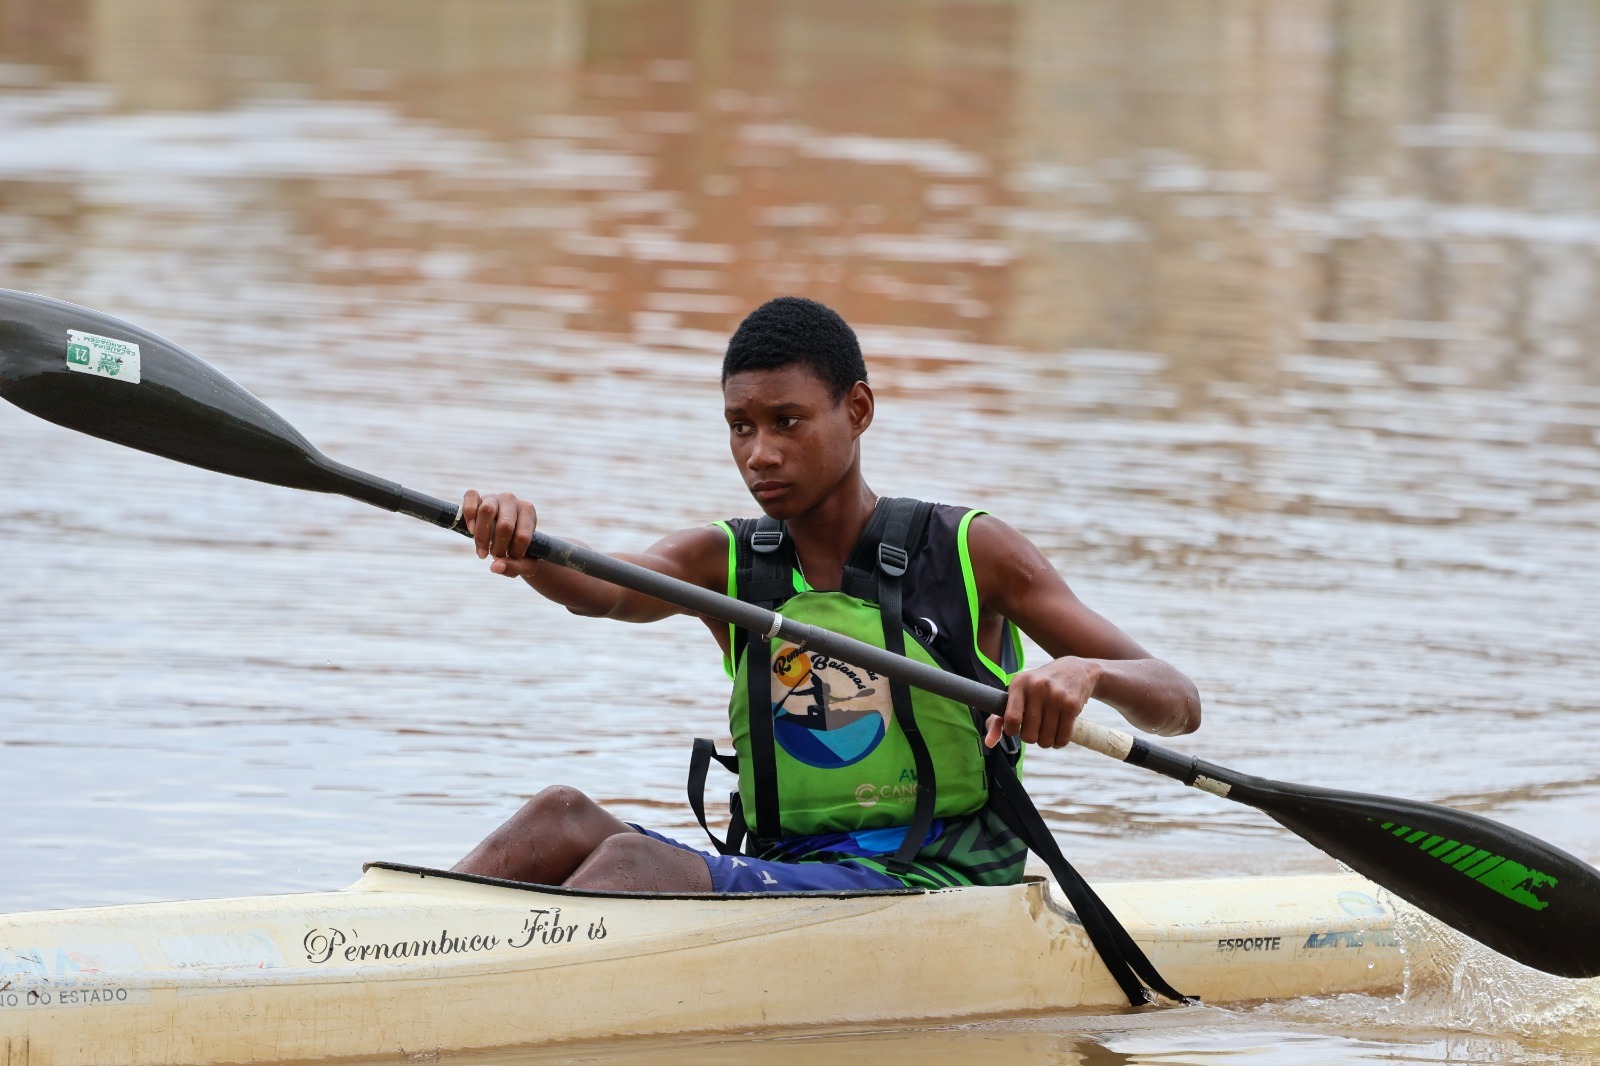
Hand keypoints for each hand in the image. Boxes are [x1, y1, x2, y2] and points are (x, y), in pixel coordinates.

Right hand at [462, 490, 539, 580]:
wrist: (503, 534)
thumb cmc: (517, 548)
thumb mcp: (524, 562)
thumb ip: (514, 567)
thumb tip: (495, 567)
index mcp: (528, 511)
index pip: (522, 536)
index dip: (515, 553)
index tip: (511, 559)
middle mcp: (511, 500)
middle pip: (505, 525)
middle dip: (498, 547)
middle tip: (496, 555)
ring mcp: (493, 497)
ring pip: (486, 511)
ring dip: (482, 537)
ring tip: (482, 551)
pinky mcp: (477, 497)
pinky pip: (470, 497)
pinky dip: (469, 515)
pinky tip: (471, 531)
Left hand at [984, 657, 1102, 749]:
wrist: (1074, 670)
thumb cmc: (1038, 688)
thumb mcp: (1017, 695)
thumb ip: (998, 719)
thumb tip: (988, 743)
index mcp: (1019, 683)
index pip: (1010, 719)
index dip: (1012, 731)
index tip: (1016, 727)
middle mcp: (1037, 687)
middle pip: (1028, 735)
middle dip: (1031, 737)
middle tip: (1035, 727)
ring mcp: (1056, 695)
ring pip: (1046, 740)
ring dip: (1046, 741)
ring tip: (1046, 730)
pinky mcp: (1071, 705)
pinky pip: (1062, 738)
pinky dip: (1059, 742)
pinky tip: (1058, 733)